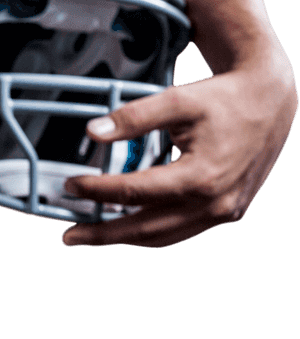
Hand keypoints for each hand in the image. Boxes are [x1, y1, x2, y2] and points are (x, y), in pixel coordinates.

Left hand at [60, 58, 296, 247]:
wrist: (269, 102)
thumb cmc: (224, 100)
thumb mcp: (177, 101)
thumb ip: (134, 117)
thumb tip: (93, 131)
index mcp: (202, 177)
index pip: (136, 192)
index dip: (98, 190)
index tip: (71, 186)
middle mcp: (214, 203)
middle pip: (146, 227)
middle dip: (103, 234)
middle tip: (69, 236)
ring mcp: (223, 213)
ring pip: (164, 237)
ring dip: (124, 238)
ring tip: (91, 236)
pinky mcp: (227, 214)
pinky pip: (181, 231)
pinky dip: (150, 231)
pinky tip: (126, 225)